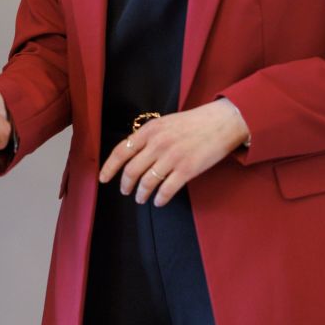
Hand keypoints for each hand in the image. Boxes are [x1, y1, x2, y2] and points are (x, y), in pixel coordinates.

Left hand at [96, 100, 249, 205]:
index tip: (103, 178)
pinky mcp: (187, 170)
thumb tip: (132, 154)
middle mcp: (157, 144)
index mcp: (150, 130)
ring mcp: (172, 157)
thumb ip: (148, 137)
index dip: (109, 167)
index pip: (121, 151)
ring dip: (141, 194)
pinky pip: (167, 190)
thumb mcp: (165, 122)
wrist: (221, 122)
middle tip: (126, 191)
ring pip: (147, 182)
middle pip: (131, 170)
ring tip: (142, 198)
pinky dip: (160, 198)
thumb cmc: (192, 123)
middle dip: (125, 184)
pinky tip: (159, 201)